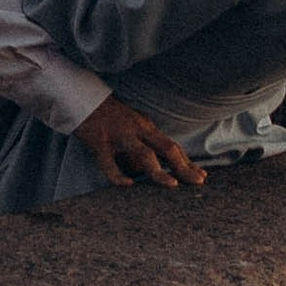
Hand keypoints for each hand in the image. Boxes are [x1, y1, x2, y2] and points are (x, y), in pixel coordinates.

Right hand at [77, 95, 205, 188]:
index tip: (201, 176)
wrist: (83, 100)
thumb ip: (146, 145)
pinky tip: (127, 184)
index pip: (173, 147)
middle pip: (166, 148)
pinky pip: (109, 162)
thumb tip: (155, 170)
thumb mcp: (134, 127)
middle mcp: (138, 130)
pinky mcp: (100, 142)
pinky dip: (118, 175)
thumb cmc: (111, 118)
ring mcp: (119, 135)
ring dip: (159, 170)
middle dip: (183, 166)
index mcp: (147, 128)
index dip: (188, 162)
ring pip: (143, 154)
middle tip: (198, 181)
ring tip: (172, 184)